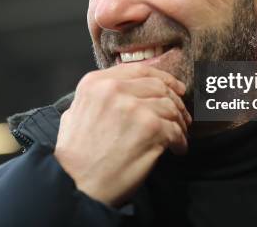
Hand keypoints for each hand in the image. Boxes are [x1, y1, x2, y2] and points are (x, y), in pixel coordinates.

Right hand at [54, 63, 190, 206]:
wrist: (77, 185)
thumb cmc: (75, 157)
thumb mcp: (75, 114)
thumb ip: (97, 98)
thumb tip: (120, 92)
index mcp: (96, 83)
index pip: (139, 70)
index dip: (162, 77)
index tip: (174, 87)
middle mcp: (114, 89)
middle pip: (159, 87)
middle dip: (175, 101)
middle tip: (182, 115)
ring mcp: (134, 107)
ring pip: (170, 107)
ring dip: (179, 122)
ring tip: (180, 134)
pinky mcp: (150, 128)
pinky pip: (175, 129)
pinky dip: (180, 140)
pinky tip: (177, 148)